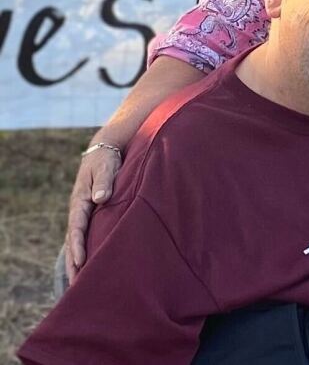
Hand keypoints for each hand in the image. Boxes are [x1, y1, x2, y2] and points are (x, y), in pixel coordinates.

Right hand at [65, 147, 121, 280]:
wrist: (105, 151)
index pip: (77, 227)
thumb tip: (99, 198)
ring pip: (78, 242)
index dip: (78, 245)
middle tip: (75, 285)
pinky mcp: (92, 215)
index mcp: (81, 200)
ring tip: (79, 284)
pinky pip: (85, 237)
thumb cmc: (106, 160)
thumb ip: (104, 182)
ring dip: (77, 262)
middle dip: (73, 262)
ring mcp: (84, 213)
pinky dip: (85, 252)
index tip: (80, 262)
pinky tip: (88, 267)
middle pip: (74, 240)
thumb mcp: (106, 167)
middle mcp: (79, 210)